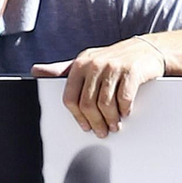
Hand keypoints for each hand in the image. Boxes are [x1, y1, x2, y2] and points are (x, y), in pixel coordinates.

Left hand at [33, 38, 166, 134]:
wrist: (146, 50)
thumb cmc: (112, 61)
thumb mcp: (86, 63)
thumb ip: (62, 71)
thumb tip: (35, 71)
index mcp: (80, 64)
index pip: (70, 98)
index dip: (77, 117)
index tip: (85, 127)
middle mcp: (94, 63)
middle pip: (87, 104)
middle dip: (95, 123)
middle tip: (102, 132)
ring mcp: (113, 66)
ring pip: (105, 104)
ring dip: (111, 120)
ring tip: (115, 126)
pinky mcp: (131, 71)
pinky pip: (124, 99)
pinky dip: (125, 110)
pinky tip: (126, 112)